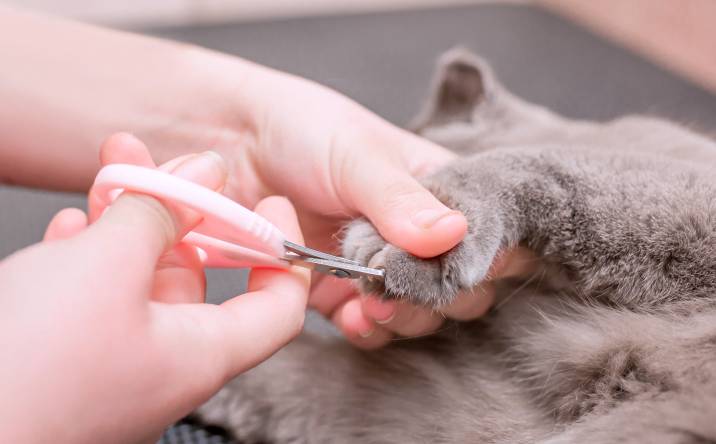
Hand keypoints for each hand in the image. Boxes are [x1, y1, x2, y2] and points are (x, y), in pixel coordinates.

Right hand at [0, 135, 309, 443]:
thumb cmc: (28, 374)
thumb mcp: (103, 269)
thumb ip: (160, 214)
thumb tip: (204, 172)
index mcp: (200, 354)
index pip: (279, 305)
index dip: (283, 250)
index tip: (271, 205)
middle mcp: (166, 364)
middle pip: (198, 276)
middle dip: (180, 212)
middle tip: (161, 164)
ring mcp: (117, 364)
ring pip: (139, 280)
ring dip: (127, 224)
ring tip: (110, 176)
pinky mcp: (71, 363)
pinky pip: (96, 299)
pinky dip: (88, 257)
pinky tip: (69, 229)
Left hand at [206, 64, 529, 346]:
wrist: (235, 145)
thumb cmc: (306, 130)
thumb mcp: (359, 155)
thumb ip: (402, 199)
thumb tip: (455, 234)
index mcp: (441, 190)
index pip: (488, 236)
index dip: (484, 258)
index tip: (456, 266)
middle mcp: (418, 233)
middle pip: (461, 287)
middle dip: (439, 295)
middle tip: (404, 285)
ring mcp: (381, 265)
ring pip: (420, 314)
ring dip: (402, 316)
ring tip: (371, 301)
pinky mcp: (342, 291)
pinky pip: (370, 325)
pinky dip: (367, 328)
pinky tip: (352, 316)